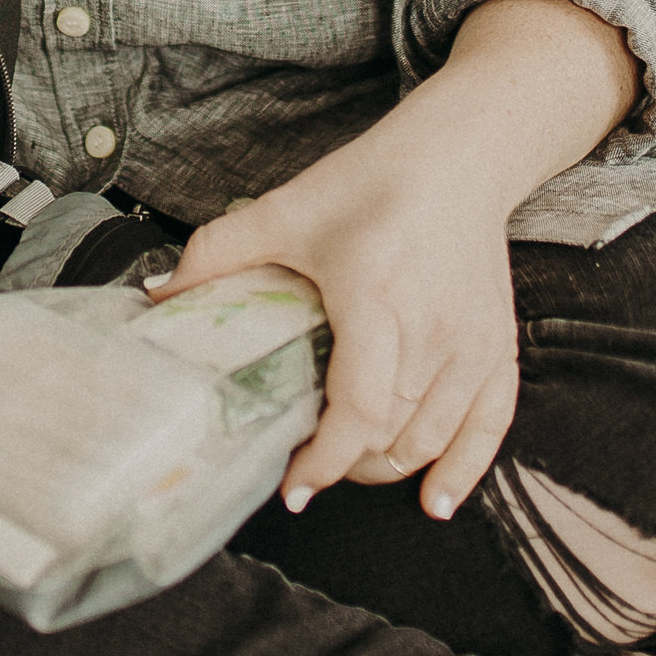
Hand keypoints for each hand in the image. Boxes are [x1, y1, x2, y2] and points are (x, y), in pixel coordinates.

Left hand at [148, 120, 520, 522]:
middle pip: (390, 434)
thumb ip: (219, 253)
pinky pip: (490, 426)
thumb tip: (159, 296)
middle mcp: (430, 329)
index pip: (360, 408)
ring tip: (349, 464)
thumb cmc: (373, 183)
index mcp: (375, 298)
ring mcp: (471, 342)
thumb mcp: (287, 211)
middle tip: (307, 459)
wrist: (458, 157)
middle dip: (343, 464)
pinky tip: (434, 498)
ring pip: (431, 438)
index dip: (325, 460)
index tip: (293, 484)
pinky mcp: (496, 345)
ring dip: (387, 466)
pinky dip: (463, 468)